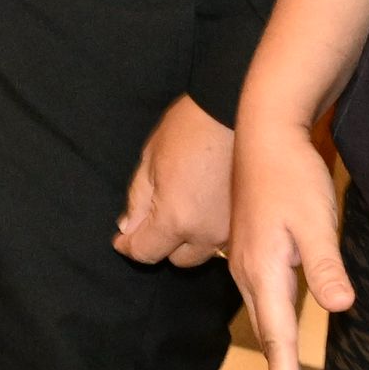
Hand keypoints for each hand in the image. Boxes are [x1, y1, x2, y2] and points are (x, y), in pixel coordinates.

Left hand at [114, 95, 232, 266]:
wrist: (232, 109)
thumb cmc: (189, 129)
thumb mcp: (150, 161)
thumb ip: (138, 201)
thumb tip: (128, 228)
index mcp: (176, 219)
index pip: (146, 253)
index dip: (128, 247)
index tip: (121, 239)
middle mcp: (206, 234)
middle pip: (177, 260)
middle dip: (162, 244)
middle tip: (155, 218)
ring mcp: (230, 230)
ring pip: (203, 253)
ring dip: (189, 240)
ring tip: (183, 210)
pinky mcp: (247, 219)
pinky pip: (223, 240)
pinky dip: (210, 231)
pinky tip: (205, 208)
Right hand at [227, 114, 353, 369]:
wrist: (263, 132)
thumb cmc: (292, 173)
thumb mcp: (316, 218)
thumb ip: (327, 265)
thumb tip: (341, 308)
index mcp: (265, 273)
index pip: (279, 343)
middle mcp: (250, 276)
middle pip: (269, 345)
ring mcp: (248, 266)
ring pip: (265, 330)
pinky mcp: (253, 256)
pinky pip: (264, 311)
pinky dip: (273, 341)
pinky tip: (279, 347)